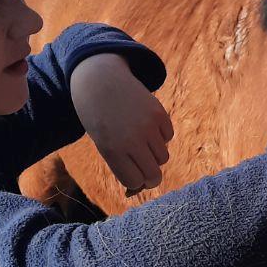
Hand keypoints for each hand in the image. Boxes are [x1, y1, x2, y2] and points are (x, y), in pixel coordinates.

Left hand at [70, 54, 173, 192]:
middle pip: (154, 174)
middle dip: (151, 178)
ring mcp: (148, 126)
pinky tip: (148, 127)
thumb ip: (121, 163)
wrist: (100, 81)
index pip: (134, 181)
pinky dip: (161, 137)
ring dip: (155, 155)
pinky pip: (168, 137)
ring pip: (163, 157)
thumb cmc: (98, 117)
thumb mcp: (102, 142)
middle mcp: (132, 140)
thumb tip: (143, 184)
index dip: (135, 182)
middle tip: (147, 173)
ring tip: (143, 144)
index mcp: (112, 151)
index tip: (132, 177)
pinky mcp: (160, 114)